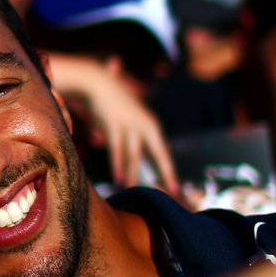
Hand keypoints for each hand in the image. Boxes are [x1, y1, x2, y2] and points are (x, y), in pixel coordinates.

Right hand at [48, 55, 176, 188]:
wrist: (98, 82)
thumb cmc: (114, 105)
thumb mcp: (130, 121)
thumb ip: (135, 139)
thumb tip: (136, 163)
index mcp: (151, 126)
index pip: (163, 153)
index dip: (170, 172)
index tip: (177, 190)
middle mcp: (145, 125)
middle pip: (158, 154)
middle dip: (165, 174)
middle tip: (171, 194)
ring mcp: (130, 124)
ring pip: (135, 154)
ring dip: (134, 174)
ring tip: (136, 190)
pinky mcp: (114, 124)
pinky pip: (117, 148)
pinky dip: (118, 164)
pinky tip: (118, 178)